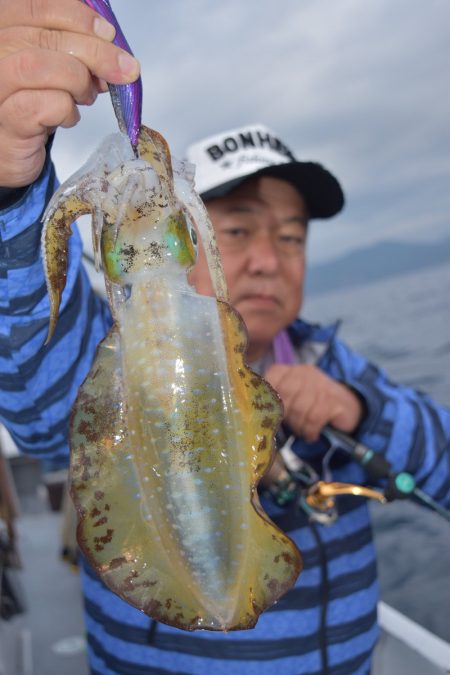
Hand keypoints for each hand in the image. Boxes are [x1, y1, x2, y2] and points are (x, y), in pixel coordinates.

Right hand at [0, 0, 139, 187]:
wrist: (12, 152)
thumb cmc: (33, 105)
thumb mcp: (54, 69)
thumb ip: (75, 52)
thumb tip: (114, 53)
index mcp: (2, 31)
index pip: (34, 8)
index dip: (76, 16)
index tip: (108, 33)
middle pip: (41, 38)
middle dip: (93, 51)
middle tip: (124, 70)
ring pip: (36, 66)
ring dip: (77, 80)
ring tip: (87, 96)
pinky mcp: (7, 121)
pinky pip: (41, 105)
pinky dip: (67, 110)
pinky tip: (69, 117)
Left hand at [265, 363, 363, 442]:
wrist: (347, 406)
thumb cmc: (312, 405)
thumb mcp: (292, 398)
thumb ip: (276, 400)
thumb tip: (258, 415)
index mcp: (290, 370)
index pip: (271, 378)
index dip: (268, 399)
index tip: (270, 414)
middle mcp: (304, 372)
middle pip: (284, 395)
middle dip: (285, 416)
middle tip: (289, 426)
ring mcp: (320, 384)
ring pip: (299, 409)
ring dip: (298, 426)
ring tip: (301, 431)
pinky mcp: (332, 400)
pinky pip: (313, 418)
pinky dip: (310, 431)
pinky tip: (311, 434)